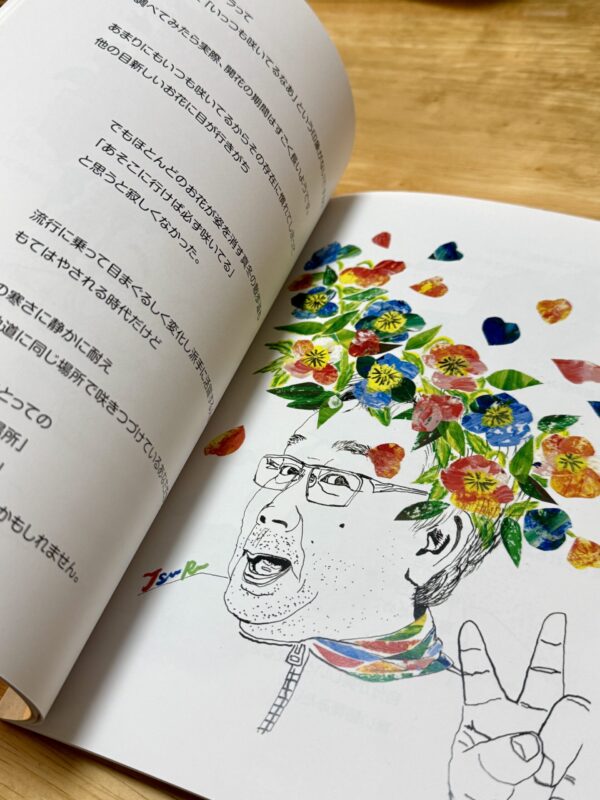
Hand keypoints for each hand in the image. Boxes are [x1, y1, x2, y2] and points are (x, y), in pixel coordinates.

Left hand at [448, 613, 589, 799]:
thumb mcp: (477, 779)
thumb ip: (501, 759)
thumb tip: (533, 740)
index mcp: (484, 718)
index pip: (480, 678)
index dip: (474, 652)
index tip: (469, 626)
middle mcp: (519, 722)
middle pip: (541, 681)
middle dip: (549, 648)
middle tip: (556, 620)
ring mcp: (546, 740)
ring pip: (563, 719)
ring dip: (556, 734)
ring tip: (539, 764)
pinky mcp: (563, 763)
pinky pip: (569, 750)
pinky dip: (559, 760)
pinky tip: (547, 775)